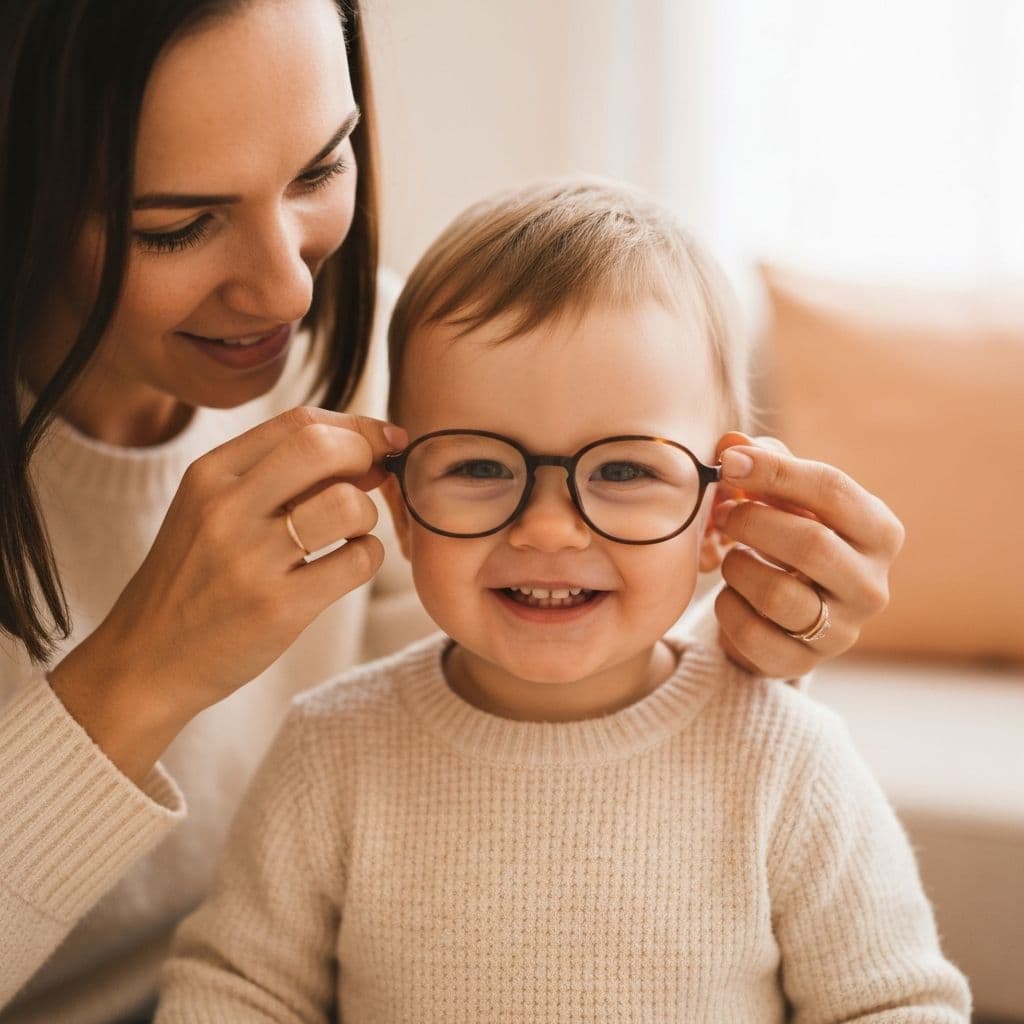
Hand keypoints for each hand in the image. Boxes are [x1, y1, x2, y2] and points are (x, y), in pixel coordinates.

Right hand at [50, 406, 406, 781]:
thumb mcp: (209, 510)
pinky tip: (345, 566)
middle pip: (325, 448)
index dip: (356, 427)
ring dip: (367, 514)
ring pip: (348, 504)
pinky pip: (357, 561)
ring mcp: (251, 560)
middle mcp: (226, 509)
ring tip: (349, 534)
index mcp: (209, 474)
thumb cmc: (194, 579)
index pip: (300, 421)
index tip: (380, 443)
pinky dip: (368, 557)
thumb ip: (274, 474)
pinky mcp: (278, 608)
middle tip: (372, 483)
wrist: (145, 660)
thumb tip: (367, 451)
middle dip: (366, 458)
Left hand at [710, 432, 904, 677]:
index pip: (833, 490)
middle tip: (723, 513)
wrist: (787, 613)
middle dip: (753, 522)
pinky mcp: (803, 663)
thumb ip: (762, 462)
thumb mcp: (785, 495)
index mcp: (879, 531)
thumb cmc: (789, 536)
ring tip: (731, 555)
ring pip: (779, 595)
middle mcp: (872, 585)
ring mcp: (842, 630)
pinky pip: (753, 635)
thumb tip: (732, 444)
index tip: (729, 463)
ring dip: (738, 567)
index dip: (775, 471)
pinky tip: (731, 594)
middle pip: (810, 544)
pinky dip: (728, 608)